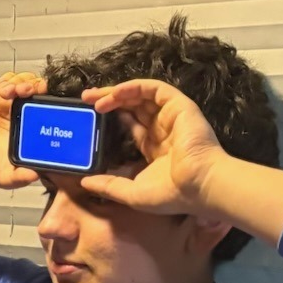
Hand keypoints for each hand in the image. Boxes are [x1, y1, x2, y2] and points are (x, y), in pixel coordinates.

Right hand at [0, 71, 46, 191]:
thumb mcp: (4, 177)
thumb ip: (18, 177)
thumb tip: (34, 175)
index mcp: (31, 130)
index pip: (49, 112)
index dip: (54, 105)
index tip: (54, 105)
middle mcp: (24, 113)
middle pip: (41, 92)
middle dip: (42, 88)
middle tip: (39, 90)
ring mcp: (10, 102)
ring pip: (25, 83)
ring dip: (26, 83)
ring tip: (20, 91)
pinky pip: (6, 81)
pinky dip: (8, 82)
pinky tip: (5, 91)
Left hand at [77, 78, 226, 216]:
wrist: (198, 186)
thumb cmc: (170, 194)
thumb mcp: (131, 193)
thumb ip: (108, 186)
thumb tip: (84, 183)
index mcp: (155, 148)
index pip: (131, 127)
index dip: (112, 119)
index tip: (91, 118)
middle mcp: (162, 129)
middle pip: (133, 107)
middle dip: (108, 100)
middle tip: (86, 98)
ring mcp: (171, 116)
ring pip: (141, 96)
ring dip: (116, 93)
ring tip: (93, 97)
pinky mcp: (179, 106)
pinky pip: (154, 89)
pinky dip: (134, 87)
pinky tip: (115, 93)